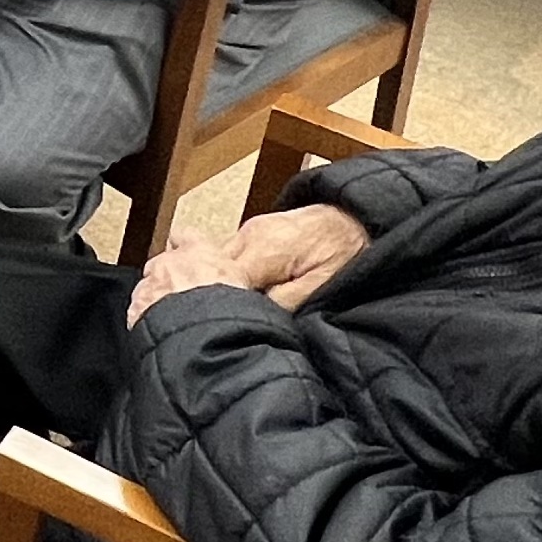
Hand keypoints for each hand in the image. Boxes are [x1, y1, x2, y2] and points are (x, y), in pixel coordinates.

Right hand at [122, 205, 370, 326]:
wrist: (360, 215)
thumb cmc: (345, 252)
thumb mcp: (320, 285)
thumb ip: (284, 303)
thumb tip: (255, 318)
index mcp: (262, 250)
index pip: (219, 279)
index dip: (206, 302)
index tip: (195, 326)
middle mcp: (247, 236)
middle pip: (205, 266)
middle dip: (194, 290)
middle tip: (181, 322)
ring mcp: (248, 233)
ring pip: (210, 260)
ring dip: (203, 281)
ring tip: (188, 310)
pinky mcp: (252, 235)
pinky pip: (222, 255)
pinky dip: (213, 272)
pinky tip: (207, 291)